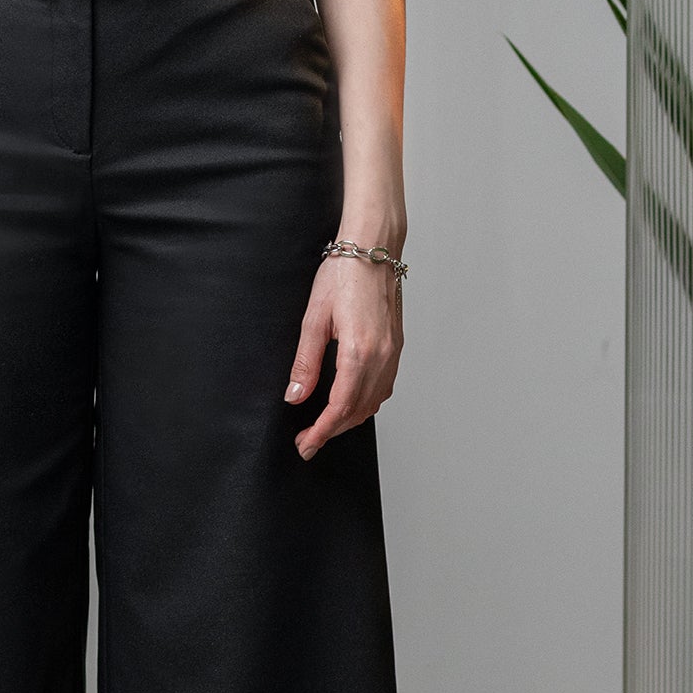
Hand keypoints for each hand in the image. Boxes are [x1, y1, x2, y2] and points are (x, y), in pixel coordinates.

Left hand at [283, 252, 402, 460]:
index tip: (306, 444)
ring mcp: (393, 352)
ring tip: (325, 426)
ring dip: (350, 419)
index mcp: (360, 351)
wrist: (373, 248)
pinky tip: (351, 402)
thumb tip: (296, 396)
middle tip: (308, 441)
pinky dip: (367, 402)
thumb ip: (306, 361)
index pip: (340, 407)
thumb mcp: (314, 317)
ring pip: (374, 402)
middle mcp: (382, 357)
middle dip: (332, 431)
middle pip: (358, 411)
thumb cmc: (343, 274)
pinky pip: (384, 387)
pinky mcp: (397, 346)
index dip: (321, 431)